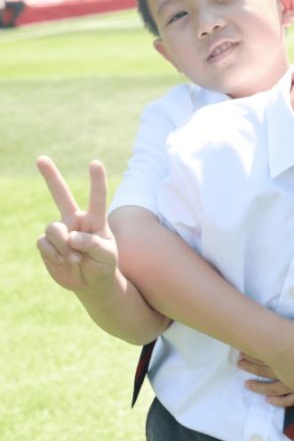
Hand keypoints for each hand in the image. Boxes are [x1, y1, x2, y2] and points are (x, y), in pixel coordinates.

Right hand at [35, 157, 118, 293]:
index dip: (96, 181)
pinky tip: (63, 261)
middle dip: (50, 176)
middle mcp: (75, 220)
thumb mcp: (106, 255)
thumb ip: (92, 244)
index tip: (95, 163)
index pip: (97, 198)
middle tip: (40, 158)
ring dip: (64, 247)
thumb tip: (71, 237)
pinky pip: (44, 243)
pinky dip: (54, 254)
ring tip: (76, 259)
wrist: (90, 281)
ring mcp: (60, 230)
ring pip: (53, 228)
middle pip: (61, 195)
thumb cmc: (104, 263)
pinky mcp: (46, 243)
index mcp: (95, 219)